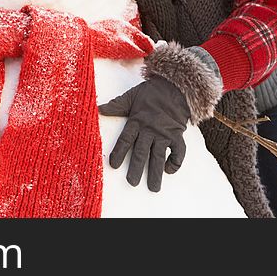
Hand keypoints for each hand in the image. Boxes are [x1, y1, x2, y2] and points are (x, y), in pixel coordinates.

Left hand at [98, 76, 190, 191]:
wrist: (174, 87)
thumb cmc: (150, 93)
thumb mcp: (131, 96)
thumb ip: (116, 105)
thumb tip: (98, 109)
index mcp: (136, 120)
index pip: (126, 139)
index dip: (119, 152)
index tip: (113, 165)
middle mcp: (150, 129)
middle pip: (141, 151)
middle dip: (136, 168)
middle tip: (131, 182)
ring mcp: (164, 133)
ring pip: (158, 155)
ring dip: (155, 172)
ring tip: (153, 188)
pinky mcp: (177, 135)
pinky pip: (178, 152)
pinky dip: (175, 162)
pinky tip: (169, 170)